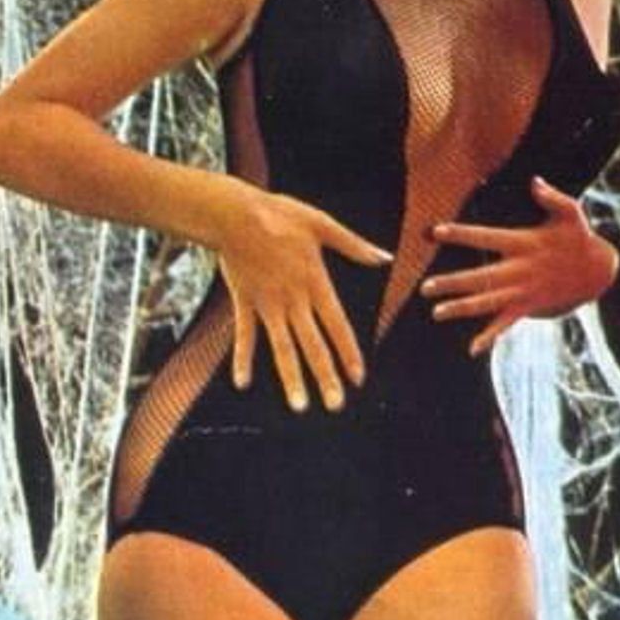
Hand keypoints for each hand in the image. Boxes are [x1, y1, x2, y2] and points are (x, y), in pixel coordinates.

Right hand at [214, 186, 391, 412]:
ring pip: (282, 348)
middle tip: (335, 406)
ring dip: (291, 378)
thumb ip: (353, 245)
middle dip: (325, 378)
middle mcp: (292, 300)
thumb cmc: (280, 214)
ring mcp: (267, 304)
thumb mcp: (322, 224)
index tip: (358, 379)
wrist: (235, 213)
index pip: (337, 326)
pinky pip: (244, 336)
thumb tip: (385, 257)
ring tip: (300, 407)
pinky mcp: (244, 302)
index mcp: (315, 282)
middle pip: (312, 346)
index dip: (349, 353)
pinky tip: (242, 383)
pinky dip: (243, 359)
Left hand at [421, 175, 619, 355]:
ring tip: (436, 313)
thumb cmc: (578, 237)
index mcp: (524, 244)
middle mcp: (520, 270)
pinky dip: (491, 337)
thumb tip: (535, 181)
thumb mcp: (571, 212)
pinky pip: (506, 324)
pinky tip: (473, 349)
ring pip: (488, 303)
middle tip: (425, 287)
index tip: (436, 231)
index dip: (461, 234)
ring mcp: (523, 292)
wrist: (598, 272)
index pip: (485, 238)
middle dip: (452, 282)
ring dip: (462, 308)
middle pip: (480, 277)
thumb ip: (552, 197)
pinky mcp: (529, 307)